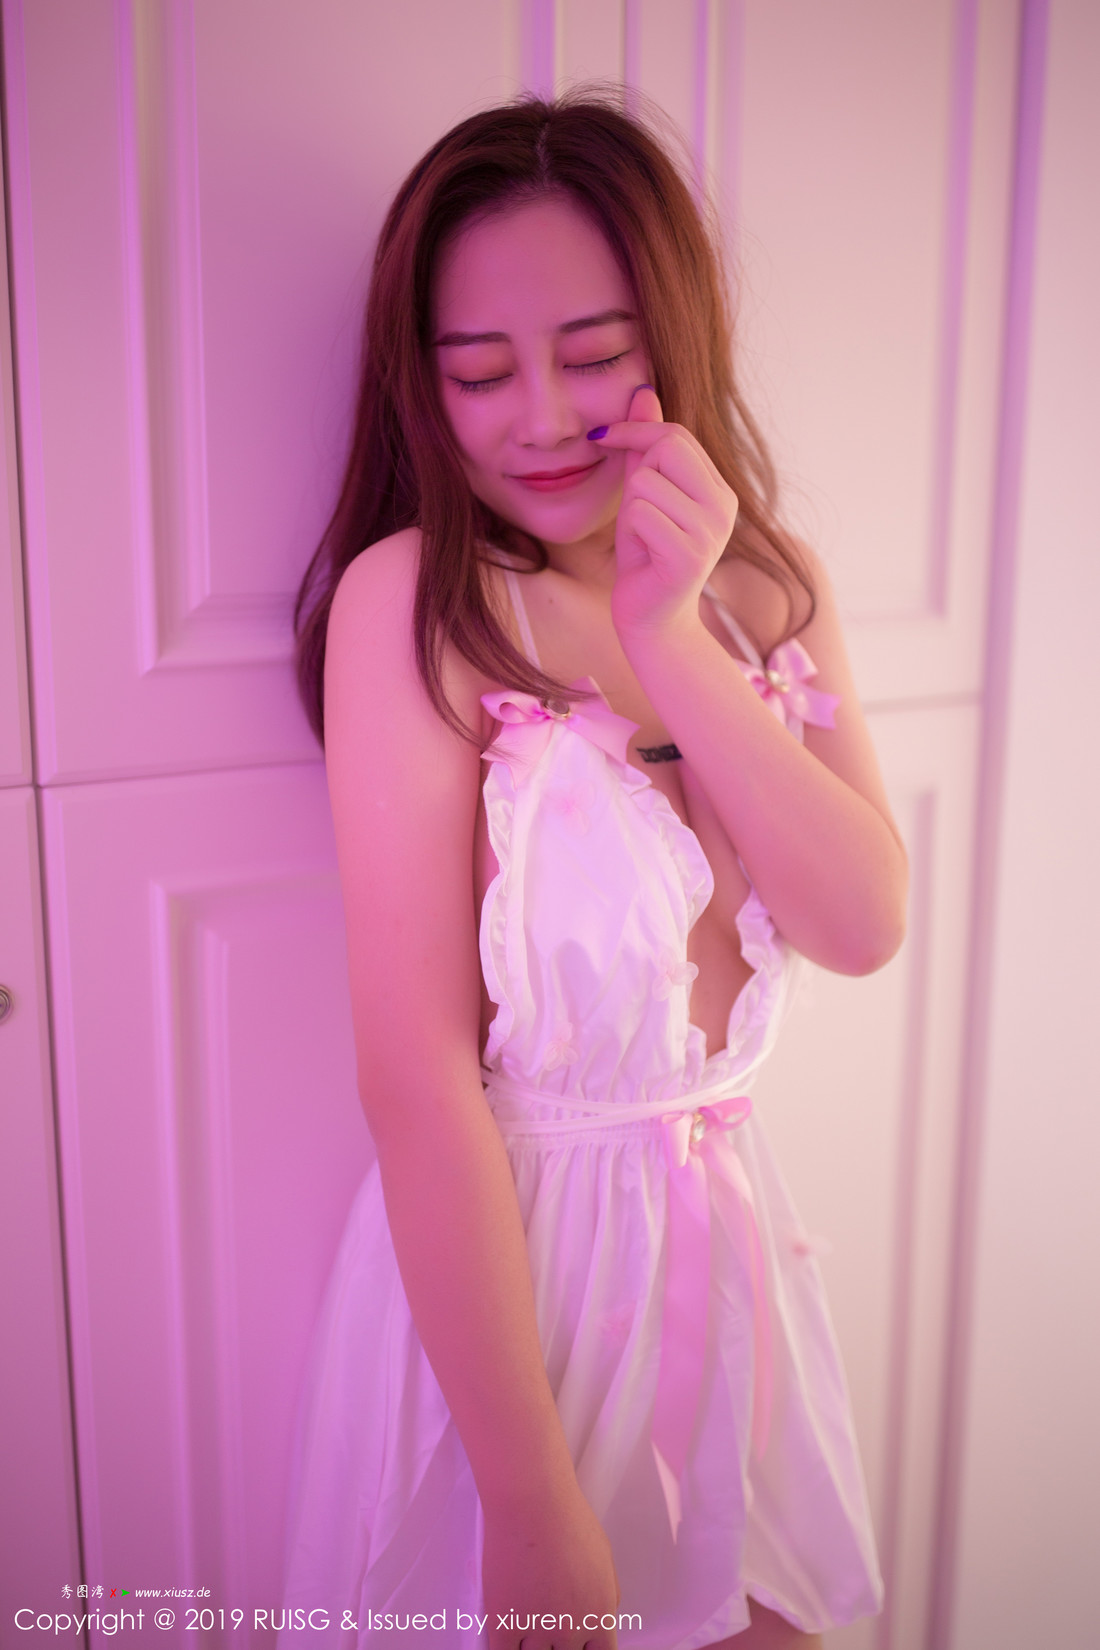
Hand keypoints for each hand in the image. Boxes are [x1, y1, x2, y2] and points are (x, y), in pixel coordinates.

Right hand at [482, 1486, 620, 1649]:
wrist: (531, 1503)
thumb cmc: (569, 1520)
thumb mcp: (604, 1559)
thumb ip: (606, 1597)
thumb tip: (602, 1620)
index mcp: (599, 1616)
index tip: (576, 1647)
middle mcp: (570, 1631)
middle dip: (557, 1647)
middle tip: (549, 1631)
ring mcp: (536, 1630)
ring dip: (530, 1645)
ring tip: (526, 1624)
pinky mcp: (503, 1623)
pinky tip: (505, 1637)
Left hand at [589, 385, 738, 638]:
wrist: (652, 621)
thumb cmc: (646, 557)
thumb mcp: (644, 495)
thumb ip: (645, 448)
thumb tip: (642, 392)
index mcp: (719, 490)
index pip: (676, 436)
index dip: (636, 431)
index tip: (602, 437)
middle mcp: (724, 507)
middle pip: (666, 448)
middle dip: (637, 473)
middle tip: (638, 512)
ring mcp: (711, 532)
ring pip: (645, 483)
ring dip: (630, 510)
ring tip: (643, 539)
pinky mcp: (689, 556)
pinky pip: (641, 514)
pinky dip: (630, 532)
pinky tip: (643, 555)